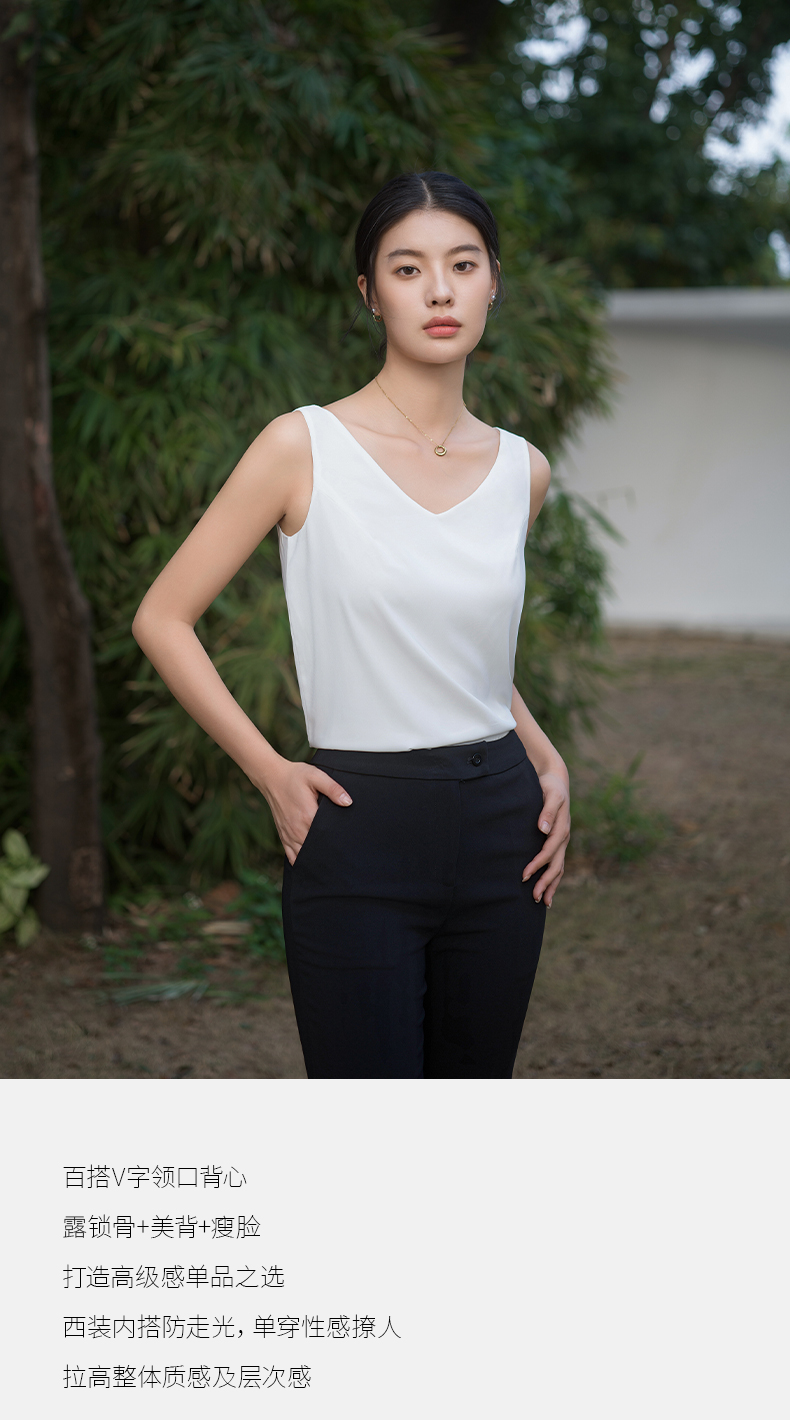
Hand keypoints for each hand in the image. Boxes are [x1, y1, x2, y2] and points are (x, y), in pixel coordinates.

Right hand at [258, 759, 352, 865]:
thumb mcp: (316, 776)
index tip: (346, 845)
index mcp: (308, 816)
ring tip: (328, 863)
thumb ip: (333, 789)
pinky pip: (291, 855)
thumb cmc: (295, 776)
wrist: (272, 777)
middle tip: (341, 857)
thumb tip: (348, 802)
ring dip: (314, 859)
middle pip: (315, 850)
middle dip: (328, 854)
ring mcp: (289, 834)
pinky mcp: (283, 835)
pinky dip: (300, 861)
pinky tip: (309, 864)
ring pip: (303, 856)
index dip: (337, 842)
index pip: (326, 837)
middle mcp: (297, 829)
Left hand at [522, 771, 569, 907]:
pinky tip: (547, 889)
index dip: (537, 864)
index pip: (549, 851)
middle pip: (556, 865)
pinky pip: (557, 863)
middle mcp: (564, 837)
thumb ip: (548, 810)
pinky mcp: (558, 841)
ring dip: (551, 885)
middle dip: (546, 883)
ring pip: (558, 867)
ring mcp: (562, 840)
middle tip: (534, 898)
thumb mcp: (550, 794)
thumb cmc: (550, 786)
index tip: (524, 875)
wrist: (556, 779)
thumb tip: (544, 829)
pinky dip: (553, 878)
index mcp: (562, 828)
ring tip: (543, 902)